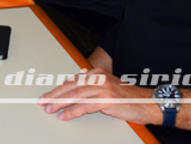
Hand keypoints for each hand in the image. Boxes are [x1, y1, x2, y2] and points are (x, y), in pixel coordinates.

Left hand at [38, 68, 160, 124]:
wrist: (148, 103)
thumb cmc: (128, 98)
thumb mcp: (107, 89)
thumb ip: (91, 88)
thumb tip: (72, 92)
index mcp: (97, 74)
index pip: (72, 81)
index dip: (58, 89)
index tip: (47, 95)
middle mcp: (98, 78)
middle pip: (71, 87)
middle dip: (54, 95)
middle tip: (42, 102)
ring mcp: (103, 88)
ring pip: (75, 95)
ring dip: (60, 103)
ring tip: (49, 109)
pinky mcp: (107, 100)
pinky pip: (85, 106)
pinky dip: (73, 111)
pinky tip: (64, 115)